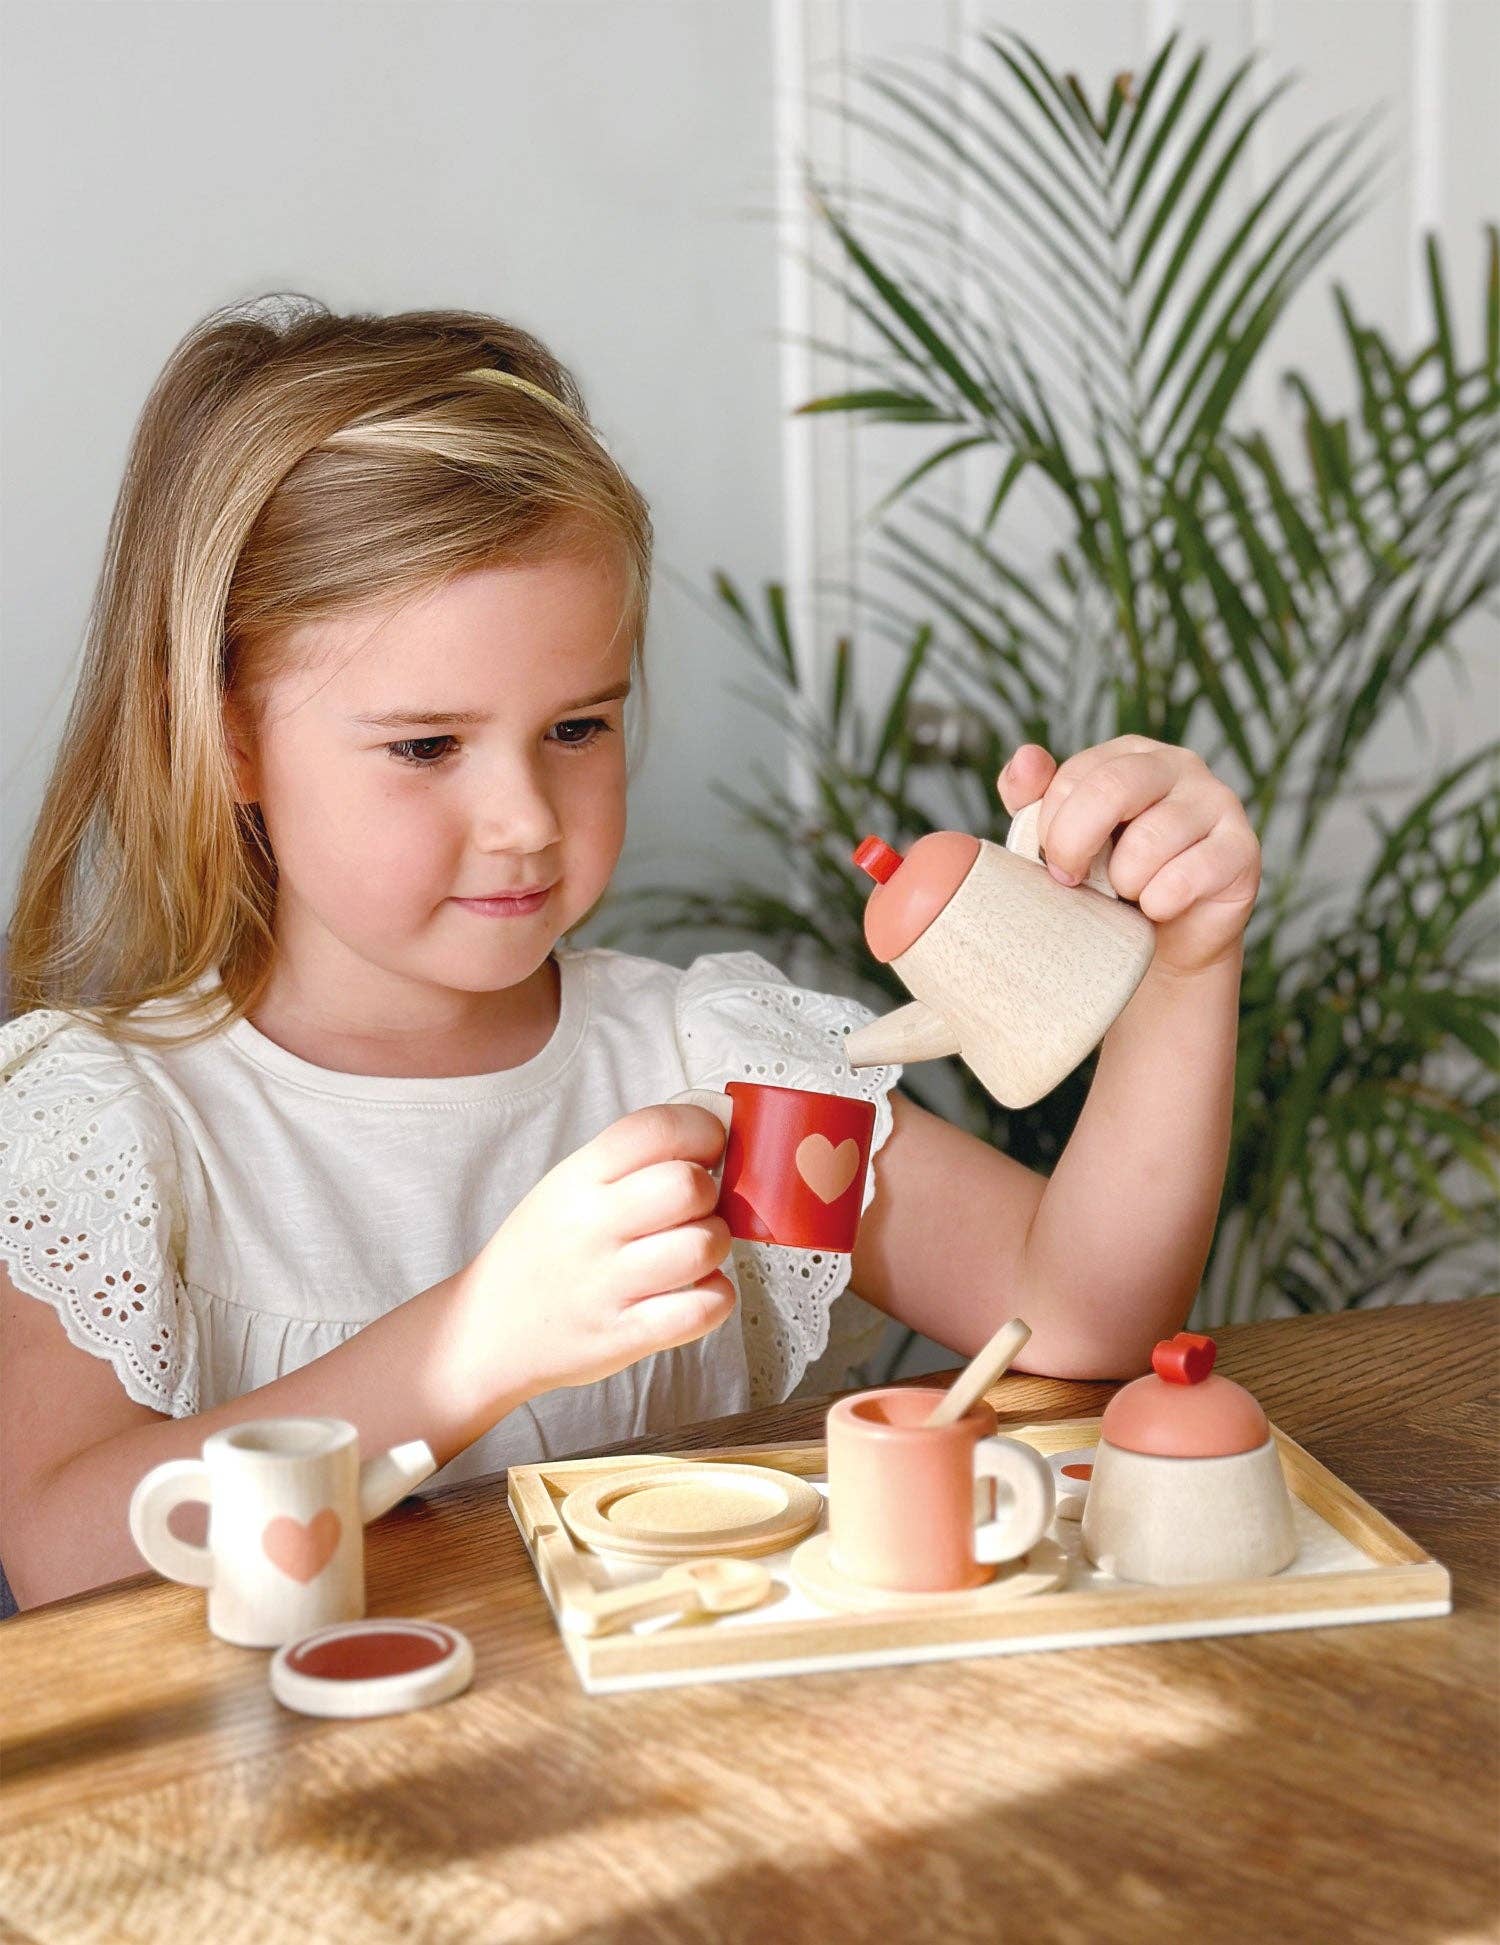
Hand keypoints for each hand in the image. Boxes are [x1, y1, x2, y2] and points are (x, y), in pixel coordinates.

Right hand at [463, 1104, 735, 1395]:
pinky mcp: (624, 1335)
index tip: (708, 1148)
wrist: (487, 1330)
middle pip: (689, 1186)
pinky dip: (715, 1298)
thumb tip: (714, 1127)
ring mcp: (607, 1284)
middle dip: (711, 1195)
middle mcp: (591, 1226)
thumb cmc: (543, 1252)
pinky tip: (695, 1292)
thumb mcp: (567, 1188)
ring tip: (693, 1252)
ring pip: (704, 1246)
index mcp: (578, 1178)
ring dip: (715, 1246)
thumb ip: (631, 1161)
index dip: (702, 1130)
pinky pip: (703, 1308)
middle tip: (694, 1210)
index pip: (656, 1128)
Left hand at [998, 738, 1260, 974]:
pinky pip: (1187, 876)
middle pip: (1112, 788)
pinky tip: (1158, 909)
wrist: (1164, 945)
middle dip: (1075, 844)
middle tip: (1072, 881)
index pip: (1077, 775)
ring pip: (1148, 841)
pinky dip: (1159, 903)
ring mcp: (1218, 803)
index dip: (1052, 826)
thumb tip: (1024, 758)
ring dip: (1124, 882)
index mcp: (1130, 755)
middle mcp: (1179, 765)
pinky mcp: (1242, 850)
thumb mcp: (1061, 839)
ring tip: (1128, 894)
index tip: (1054, 862)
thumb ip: (1032, 797)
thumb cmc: (1107, 884)